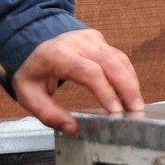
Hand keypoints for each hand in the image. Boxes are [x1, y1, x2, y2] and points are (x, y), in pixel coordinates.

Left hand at [11, 28, 143, 134]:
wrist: (29, 36)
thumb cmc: (30, 66)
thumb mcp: (28, 93)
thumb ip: (48, 113)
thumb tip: (72, 129)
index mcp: (58, 55)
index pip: (89, 72)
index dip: (106, 92)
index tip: (115, 112)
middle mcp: (78, 43)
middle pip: (111, 63)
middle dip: (127, 89)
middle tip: (136, 113)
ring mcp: (90, 39)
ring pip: (119, 59)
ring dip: (131, 83)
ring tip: (137, 107)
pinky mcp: (98, 40)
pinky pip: (118, 57)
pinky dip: (127, 75)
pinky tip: (131, 92)